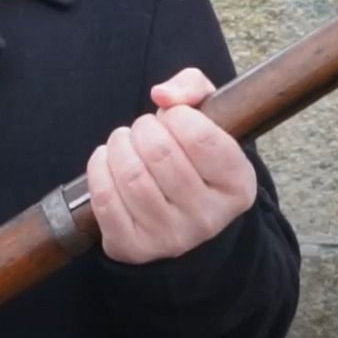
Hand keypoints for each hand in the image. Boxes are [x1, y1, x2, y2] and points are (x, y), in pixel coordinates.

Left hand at [86, 67, 257, 264]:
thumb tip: (162, 94)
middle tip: (145, 129)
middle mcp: (208, 217)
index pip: (200, 137)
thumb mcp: (210, 119)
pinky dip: (99, 169)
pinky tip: (108, 160)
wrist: (184, 220)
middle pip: (159, 153)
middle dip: (143, 128)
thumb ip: (193, 89)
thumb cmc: (195, 159)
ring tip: (125, 142)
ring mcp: (171, 236)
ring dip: (119, 145)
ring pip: (130, 175)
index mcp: (237, 185)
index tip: (173, 117)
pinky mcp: (134, 248)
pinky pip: (105, 199)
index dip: (177, 115)